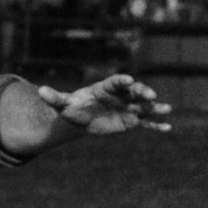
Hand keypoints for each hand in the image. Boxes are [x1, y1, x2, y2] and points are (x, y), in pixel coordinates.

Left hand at [37, 73, 171, 132]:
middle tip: (150, 95)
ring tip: (166, 109)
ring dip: (155, 108)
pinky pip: (146, 123)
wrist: (83, 118)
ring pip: (143, 106)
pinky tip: (168, 128)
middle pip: (134, 91)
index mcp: (105, 88)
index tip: (129, 79)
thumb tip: (40, 92)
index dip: (122, 81)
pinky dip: (156, 125)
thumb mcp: (63, 104)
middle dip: (143, 92)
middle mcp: (120, 95)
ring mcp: (127, 108)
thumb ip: (55, 98)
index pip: (116, 82)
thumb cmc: (73, 107)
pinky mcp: (131, 121)